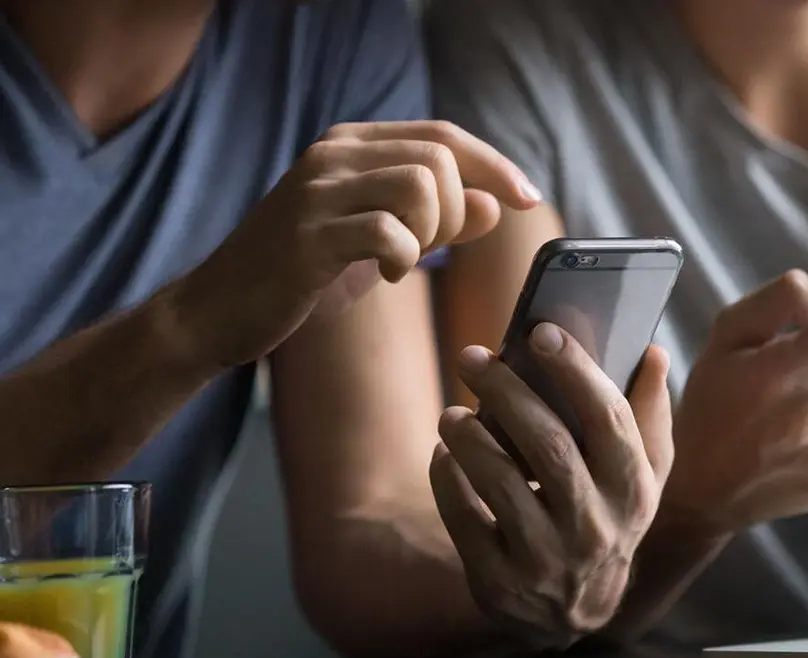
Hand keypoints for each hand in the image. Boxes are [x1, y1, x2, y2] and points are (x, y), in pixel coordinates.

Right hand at [169, 121, 540, 367]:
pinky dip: (403, 258)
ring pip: (420, 183)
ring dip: (431, 231)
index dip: (494, 165)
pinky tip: (384, 276)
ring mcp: (316, 190)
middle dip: (455, 211)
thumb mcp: (378, 243)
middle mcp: (332, 153)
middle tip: (428, 249)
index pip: (443, 135)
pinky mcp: (307, 234)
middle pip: (440, 157)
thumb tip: (494, 204)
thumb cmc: (303, 277)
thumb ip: (436, 221)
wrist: (217, 311)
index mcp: (350, 145)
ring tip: (402, 261)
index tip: (528, 199)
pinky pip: (388, 230)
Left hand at [430, 324, 672, 649]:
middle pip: (548, 445)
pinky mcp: (501, 581)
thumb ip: (649, 414)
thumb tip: (652, 352)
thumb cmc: (610, 518)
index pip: (609, 419)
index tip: (540, 332)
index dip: (576, 371)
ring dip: (469, 438)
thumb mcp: (642, 475)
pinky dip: (448, 480)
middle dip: (507, 392)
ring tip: (452, 413)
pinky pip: (464, 519)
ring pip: (501, 482)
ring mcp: (547, 558)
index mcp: (633, 489)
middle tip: (472, 356)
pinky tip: (444, 453)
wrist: (579, 613)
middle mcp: (596, 525)